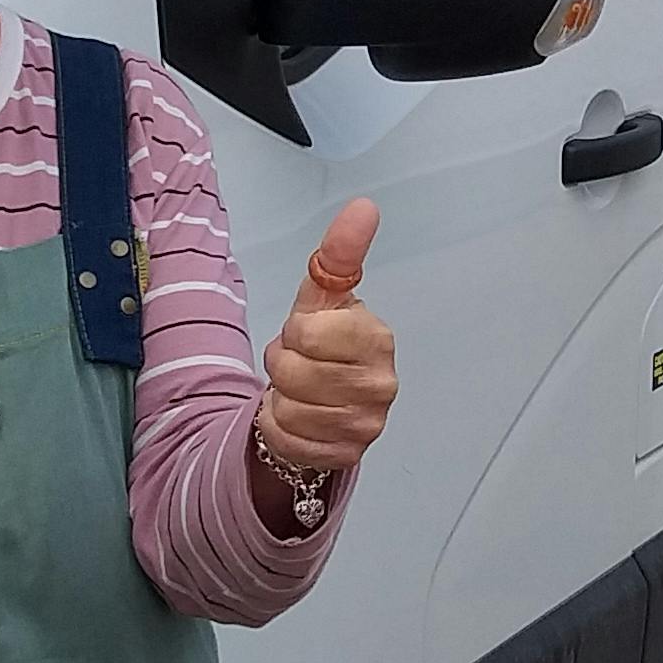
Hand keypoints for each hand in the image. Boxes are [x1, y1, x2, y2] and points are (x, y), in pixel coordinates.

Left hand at [255, 198, 396, 498]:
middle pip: (292, 373)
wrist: (321, 401)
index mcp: (377, 340)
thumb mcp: (323, 299)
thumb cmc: (324, 344)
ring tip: (299, 390)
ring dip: (280, 398)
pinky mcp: (346, 457)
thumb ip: (340, 254)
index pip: (308, 333)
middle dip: (283, 365)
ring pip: (288, 409)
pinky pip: (287, 441)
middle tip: (300, 363)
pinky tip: (298, 418)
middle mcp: (381, 386)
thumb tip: (364, 206)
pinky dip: (280, 429)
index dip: (295, 331)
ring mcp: (367, 425)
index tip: (308, 333)